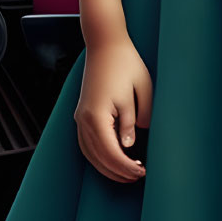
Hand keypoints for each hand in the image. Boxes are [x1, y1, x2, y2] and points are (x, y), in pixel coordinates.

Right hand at [75, 32, 151, 183]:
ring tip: (125, 173)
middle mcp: (83, 118)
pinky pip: (85, 143)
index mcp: (98, 115)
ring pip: (88, 153)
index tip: (142, 172)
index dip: (126, 167)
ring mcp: (79, 116)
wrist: (105, 43)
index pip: (111, 152)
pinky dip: (96, 156)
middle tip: (137, 177)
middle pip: (98, 157)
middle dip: (117, 171)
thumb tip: (128, 145)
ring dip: (105, 167)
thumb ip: (133, 121)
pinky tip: (109, 160)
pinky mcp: (81, 112)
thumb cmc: (126, 64)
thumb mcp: (139, 92)